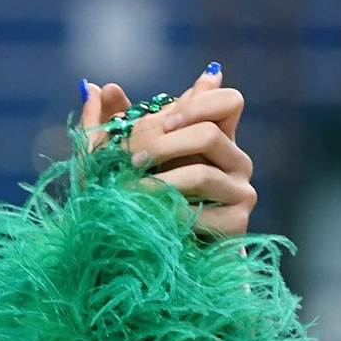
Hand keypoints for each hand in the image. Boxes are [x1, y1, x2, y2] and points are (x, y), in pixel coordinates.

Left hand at [82, 65, 256, 238]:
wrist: (155, 253)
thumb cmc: (139, 199)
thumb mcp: (122, 159)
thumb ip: (115, 124)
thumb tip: (100, 87)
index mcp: (215, 137)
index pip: (229, 102)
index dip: (199, 103)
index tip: (166, 121)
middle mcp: (236, 161)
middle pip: (209, 134)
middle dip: (160, 145)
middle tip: (128, 161)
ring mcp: (240, 192)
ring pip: (202, 174)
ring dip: (158, 182)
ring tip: (127, 191)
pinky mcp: (236, 225)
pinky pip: (200, 212)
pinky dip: (167, 213)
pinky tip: (145, 217)